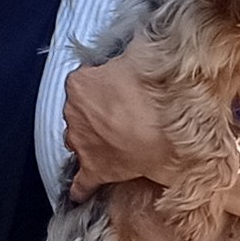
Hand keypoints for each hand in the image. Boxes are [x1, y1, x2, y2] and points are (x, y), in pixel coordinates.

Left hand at [63, 59, 181, 197]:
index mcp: (79, 84)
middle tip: (121, 116)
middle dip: (95, 115)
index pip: (82, 82)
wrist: (166, 125)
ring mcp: (81, 143)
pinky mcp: (94, 169)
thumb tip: (137, 46)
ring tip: (113, 145)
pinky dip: (81, 188)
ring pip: (77, 142)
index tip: (116, 91)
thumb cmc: (153, 88)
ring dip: (91, 142)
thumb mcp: (138, 55)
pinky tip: (81, 193)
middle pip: (78, 114)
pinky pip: (82, 182)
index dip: (100, 88)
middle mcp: (72, 113)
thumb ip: (128, 56)